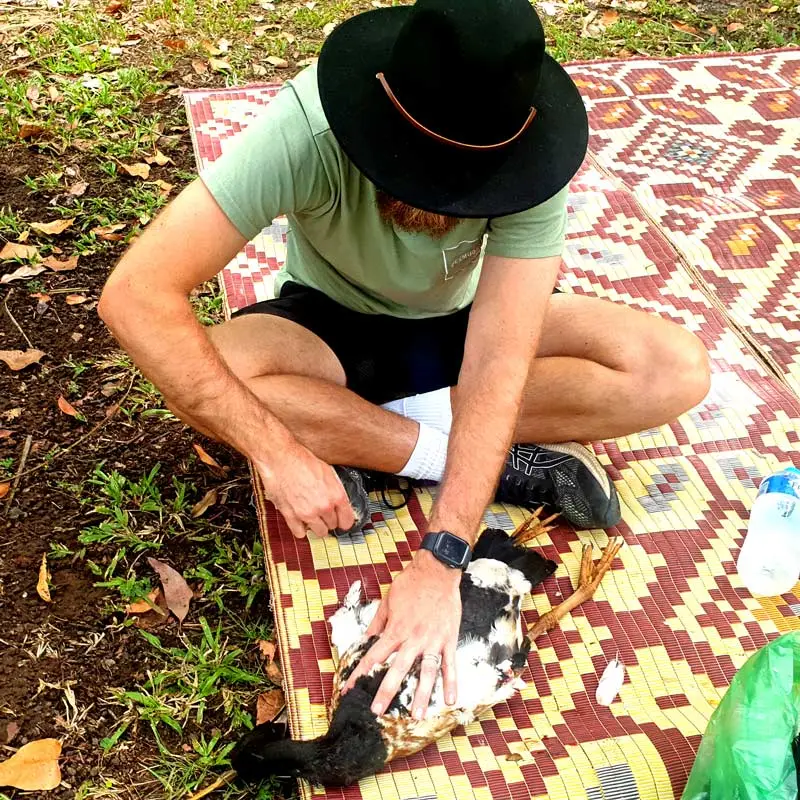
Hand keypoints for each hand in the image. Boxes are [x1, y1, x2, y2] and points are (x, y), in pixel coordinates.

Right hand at [255, 441, 354, 538]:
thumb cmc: (301, 460)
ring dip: (317, 526)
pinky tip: (301, 520)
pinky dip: (301, 529)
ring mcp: (307, 514)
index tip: (342, 520)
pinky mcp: (291, 516)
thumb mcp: (328, 471)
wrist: (280, 459)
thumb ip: (335, 490)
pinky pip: (300, 533)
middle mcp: (323, 507)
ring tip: (313, 516)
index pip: (347, 520)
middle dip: (329, 520)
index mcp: (336, 495)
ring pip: (319, 532)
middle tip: (324, 512)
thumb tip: (340, 502)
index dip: (345, 520)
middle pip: (332, 526)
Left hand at [344, 551, 461, 718]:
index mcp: (395, 630)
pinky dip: (451, 682)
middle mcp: (413, 639)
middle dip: (386, 691)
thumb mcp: (387, 600)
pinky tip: (450, 700)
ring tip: (416, 716)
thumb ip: (377, 624)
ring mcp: (433, 640)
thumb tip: (365, 641)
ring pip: (426, 673)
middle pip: (398, 669)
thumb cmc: (410, 583)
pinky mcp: (448, 639)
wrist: (437, 570)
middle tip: (377, 711)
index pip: (373, 657)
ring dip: (421, 695)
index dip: (359, 675)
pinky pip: (450, 664)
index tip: (349, 690)